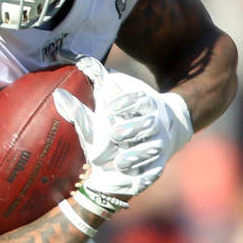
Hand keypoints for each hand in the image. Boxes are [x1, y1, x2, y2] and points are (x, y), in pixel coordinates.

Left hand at [52, 55, 192, 212]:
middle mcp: (155, 123)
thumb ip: (97, 81)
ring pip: (152, 148)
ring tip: (120, 161)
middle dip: (132, 130)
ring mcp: (159, 144)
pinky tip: (135, 181)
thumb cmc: (124, 112)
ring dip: (137, 155)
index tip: (110, 107)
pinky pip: (156, 170)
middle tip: (115, 134)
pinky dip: (146, 175)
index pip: (140, 99)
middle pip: (147, 125)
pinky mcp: (158, 164)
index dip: (126, 103)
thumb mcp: (111, 97)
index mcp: (146, 103)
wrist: (161, 130)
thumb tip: (81, 61)